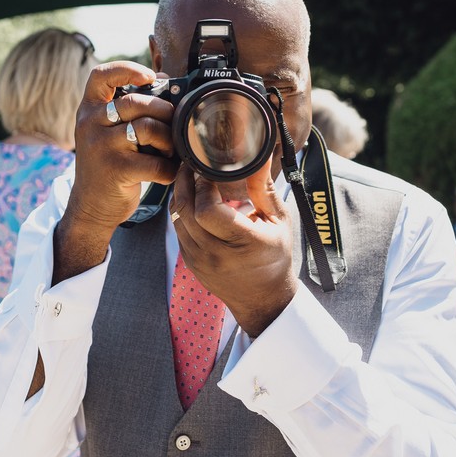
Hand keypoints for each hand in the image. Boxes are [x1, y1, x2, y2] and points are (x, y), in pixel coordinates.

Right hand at [54, 62, 176, 281]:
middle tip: (172, 126)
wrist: (90, 207)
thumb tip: (164, 79)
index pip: (101, 76)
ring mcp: (101, 147)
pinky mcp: (115, 170)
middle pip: (138, 102)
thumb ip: (126, 108)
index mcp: (88, 110)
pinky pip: (156, 163)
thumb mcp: (106, 132)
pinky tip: (167, 173)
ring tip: (170, 151)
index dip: (127, 69)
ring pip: (149, 128)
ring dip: (169, 140)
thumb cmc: (108, 164)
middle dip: (165, 112)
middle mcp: (90, 124)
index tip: (150, 77)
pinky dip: (169, 169)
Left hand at [170, 163, 296, 336]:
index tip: (210, 169)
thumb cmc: (276, 256)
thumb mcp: (279, 221)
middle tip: (191, 162)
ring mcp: (200, 261)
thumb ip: (264, 189)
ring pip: (176, 219)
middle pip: (186, 210)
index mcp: (243, 243)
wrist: (263, 299)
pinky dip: (181, 211)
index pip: (208, 210)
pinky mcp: (190, 263)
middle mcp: (217, 254)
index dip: (204, 185)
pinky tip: (190, 198)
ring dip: (179, 194)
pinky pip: (177, 230)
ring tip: (188, 176)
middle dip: (184, 182)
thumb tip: (259, 156)